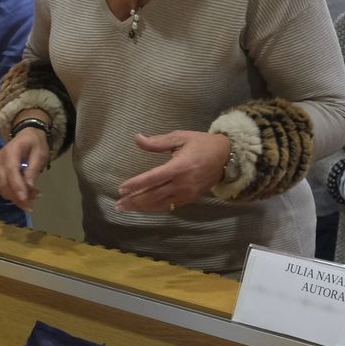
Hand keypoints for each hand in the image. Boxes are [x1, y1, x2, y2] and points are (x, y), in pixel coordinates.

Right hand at [0, 126, 48, 211]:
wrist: (26, 134)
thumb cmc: (35, 143)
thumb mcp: (40, 154)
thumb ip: (34, 170)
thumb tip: (29, 187)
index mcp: (11, 151)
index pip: (12, 172)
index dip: (17, 187)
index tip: (25, 200)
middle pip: (4, 183)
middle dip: (17, 197)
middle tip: (32, 206)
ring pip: (2, 188)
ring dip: (15, 197)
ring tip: (32, 198)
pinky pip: (1, 187)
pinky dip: (12, 193)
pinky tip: (24, 194)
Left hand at [116, 131, 230, 211]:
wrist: (226, 157)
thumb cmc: (201, 144)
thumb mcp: (180, 137)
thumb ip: (157, 142)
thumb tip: (137, 138)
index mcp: (179, 167)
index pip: (153, 178)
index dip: (136, 184)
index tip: (121, 188)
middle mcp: (182, 183)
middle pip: (153, 195)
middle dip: (134, 200)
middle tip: (118, 204)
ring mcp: (187, 193)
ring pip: (160, 203)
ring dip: (141, 207)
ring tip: (126, 208)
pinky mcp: (190, 199)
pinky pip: (169, 206)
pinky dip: (154, 207)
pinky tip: (143, 207)